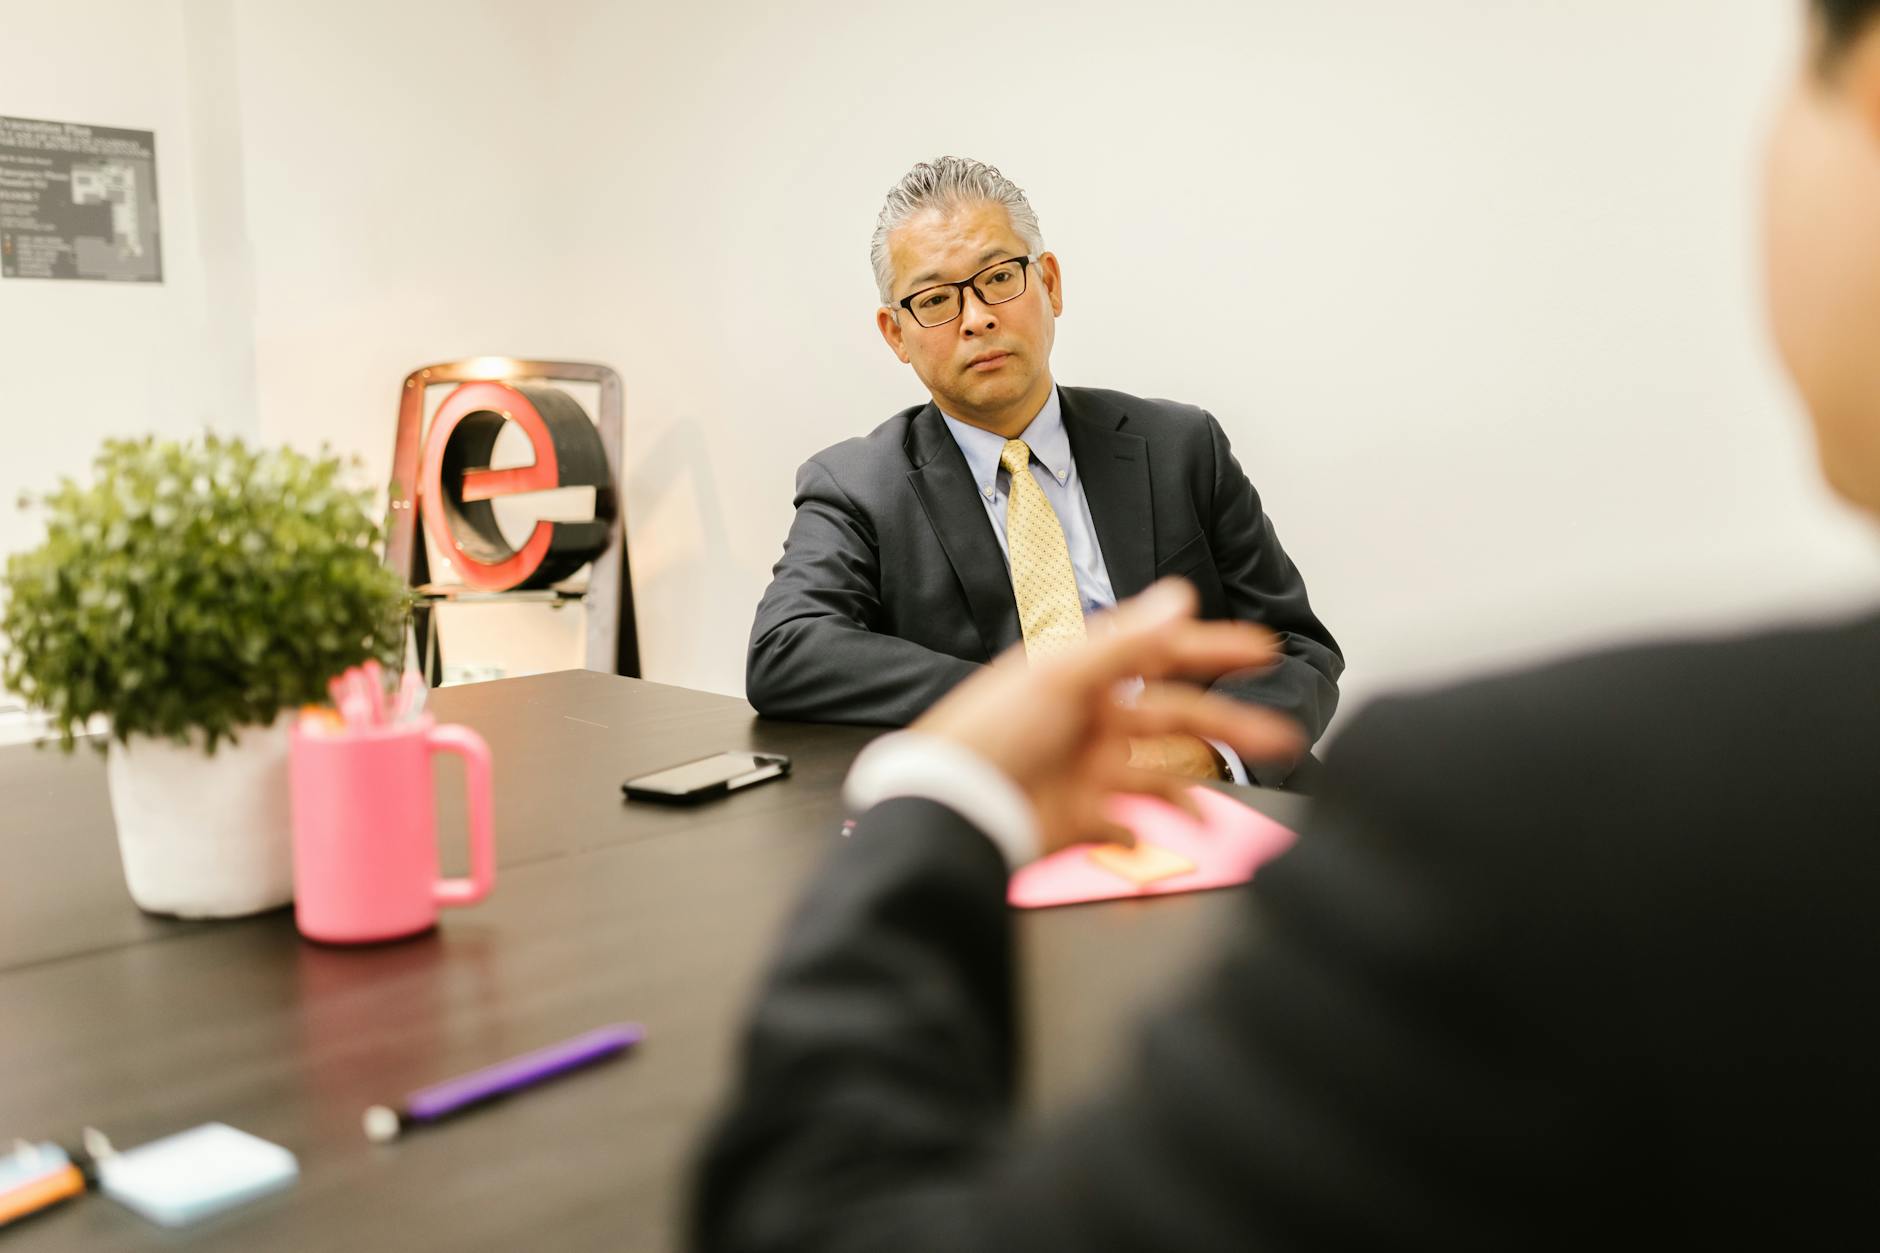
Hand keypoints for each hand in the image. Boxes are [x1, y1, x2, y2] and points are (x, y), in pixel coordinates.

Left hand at [910, 580, 1304, 855]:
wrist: (946, 802)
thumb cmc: (987, 730)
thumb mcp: (1060, 676)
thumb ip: (1126, 640)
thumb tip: (1180, 597)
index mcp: (1086, 675)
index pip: (1162, 653)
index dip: (1212, 647)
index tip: (1261, 646)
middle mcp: (1091, 718)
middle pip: (1175, 717)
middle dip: (1228, 724)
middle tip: (1279, 736)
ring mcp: (1087, 767)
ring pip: (1159, 775)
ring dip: (1192, 792)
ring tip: (1219, 812)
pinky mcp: (1077, 814)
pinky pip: (1123, 824)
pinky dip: (1140, 832)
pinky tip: (1151, 837)